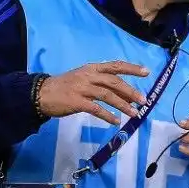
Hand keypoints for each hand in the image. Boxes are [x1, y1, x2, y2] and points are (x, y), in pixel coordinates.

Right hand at [36, 61, 150, 122]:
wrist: (41, 93)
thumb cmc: (66, 87)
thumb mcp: (85, 81)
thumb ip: (104, 86)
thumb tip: (128, 97)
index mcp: (91, 69)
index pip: (114, 66)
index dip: (131, 68)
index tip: (146, 72)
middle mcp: (88, 76)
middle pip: (114, 82)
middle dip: (130, 91)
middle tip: (144, 101)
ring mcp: (82, 88)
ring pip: (107, 95)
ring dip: (123, 105)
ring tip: (134, 114)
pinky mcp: (76, 101)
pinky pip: (96, 109)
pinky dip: (107, 115)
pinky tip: (115, 121)